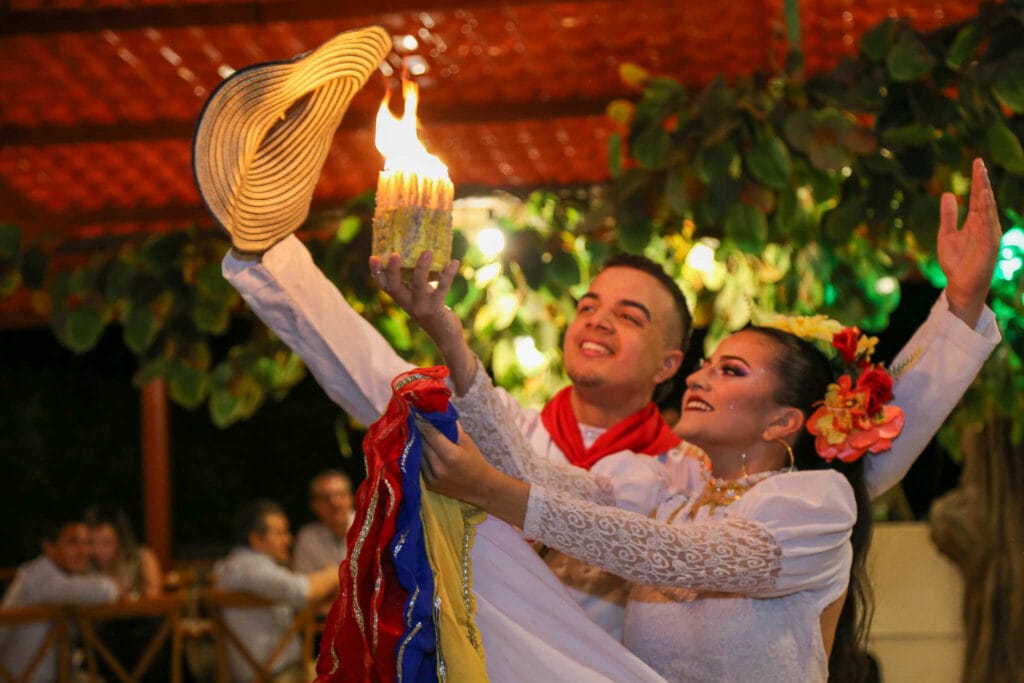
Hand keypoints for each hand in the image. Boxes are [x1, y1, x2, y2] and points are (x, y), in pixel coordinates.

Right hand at [369, 250, 462, 350]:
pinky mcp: (436, 309)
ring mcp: (421, 308)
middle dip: (393, 270)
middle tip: (394, 254)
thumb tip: (424, 253)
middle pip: (395, 287)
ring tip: (428, 252)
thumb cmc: (433, 311)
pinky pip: (442, 289)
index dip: (377, 272)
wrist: (446, 336)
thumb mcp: (422, 296)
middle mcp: (408, 304)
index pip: (384, 286)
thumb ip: (419, 281)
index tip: (373, 258)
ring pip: (418, 286)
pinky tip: (455, 262)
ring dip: (422, 268)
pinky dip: (448, 274)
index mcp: (402, 299)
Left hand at [418, 420, 530, 526]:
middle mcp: (439, 466)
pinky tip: (422, 451)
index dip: (422, 422)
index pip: (430, 434)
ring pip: (418, 455)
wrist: (479, 487)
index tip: (416, 413)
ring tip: (417, 435)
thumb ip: (452, 429)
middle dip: (419, 432)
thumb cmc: (475, 461)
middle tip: (415, 421)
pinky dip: (420, 457)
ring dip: (418, 445)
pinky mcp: (428, 485)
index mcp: (450, 454)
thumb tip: (439, 414)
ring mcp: (432, 477)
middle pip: (422, 444)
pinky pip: (419, 466)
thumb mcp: (467, 442)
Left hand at [937, 157, 1001, 326]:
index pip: (978, 197)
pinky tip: (984, 199)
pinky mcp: (989, 246)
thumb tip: (949, 194)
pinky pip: (988, 226)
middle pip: (984, 199)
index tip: (977, 162)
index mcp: (976, 221)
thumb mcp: (947, 234)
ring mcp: (989, 235)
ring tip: (981, 176)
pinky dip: (987, 212)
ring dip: (985, 193)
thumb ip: (949, 215)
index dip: (977, 180)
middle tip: (979, 163)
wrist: (960, 285)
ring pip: (987, 210)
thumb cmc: (956, 262)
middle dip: (982, 181)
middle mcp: (985, 225)